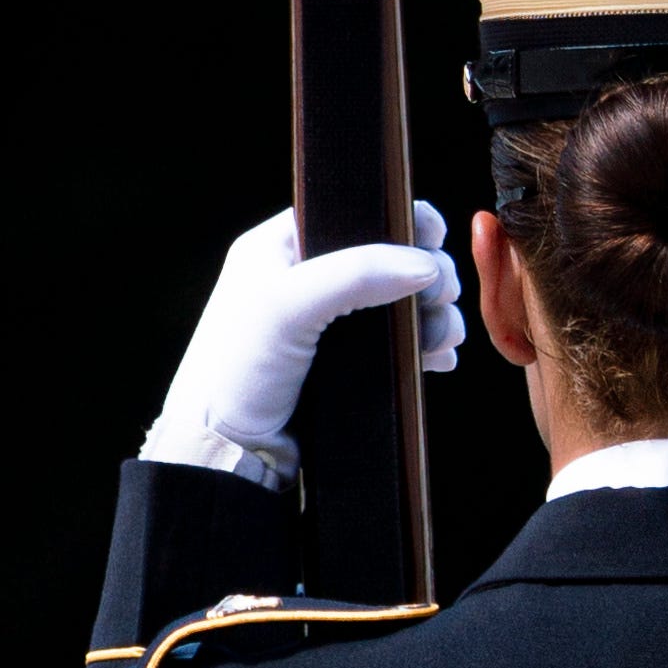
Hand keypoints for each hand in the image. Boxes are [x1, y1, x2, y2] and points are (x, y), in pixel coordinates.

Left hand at [141, 204, 462, 467]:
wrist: (223, 454)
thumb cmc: (234, 372)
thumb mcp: (286, 306)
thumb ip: (355, 274)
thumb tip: (424, 264)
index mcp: (280, 248)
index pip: (350, 212)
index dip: (397, 220)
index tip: (434, 232)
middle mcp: (305, 280)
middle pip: (387, 259)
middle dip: (425, 275)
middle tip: (444, 296)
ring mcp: (326, 326)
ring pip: (399, 304)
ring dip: (431, 315)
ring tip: (444, 337)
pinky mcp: (342, 366)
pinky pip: (397, 346)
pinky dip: (422, 348)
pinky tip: (437, 359)